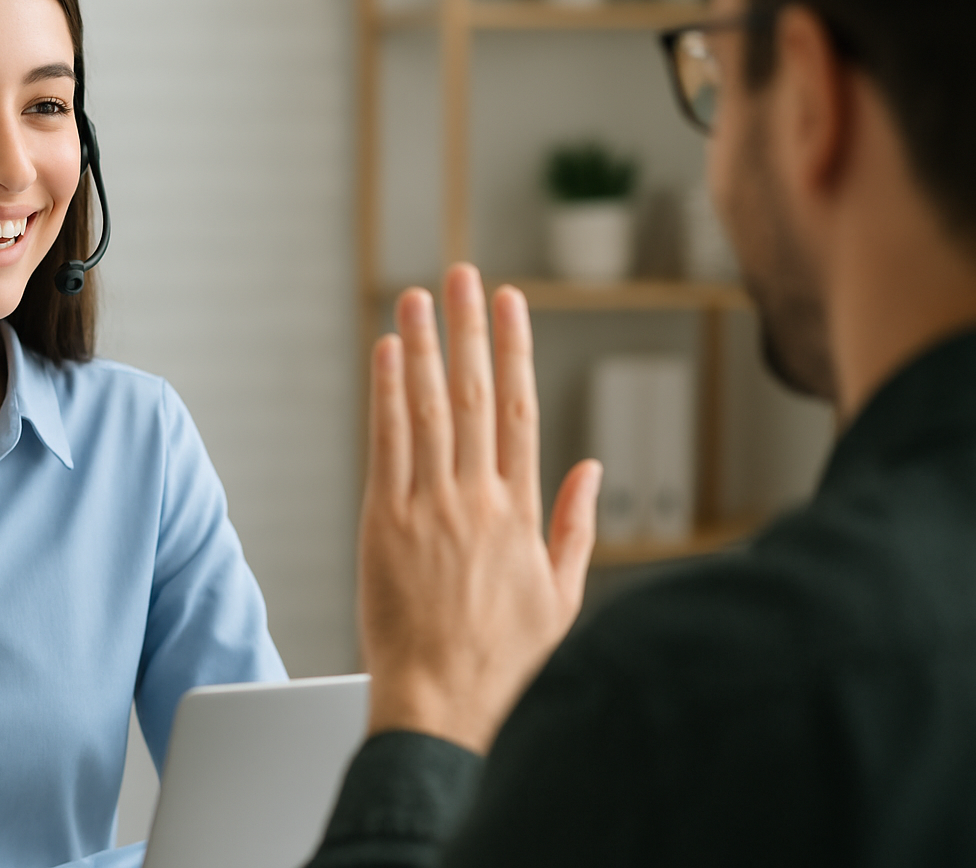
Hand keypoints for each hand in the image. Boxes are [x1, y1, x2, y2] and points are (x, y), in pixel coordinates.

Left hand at [359, 264, 601, 754]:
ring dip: (422, 345)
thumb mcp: (563, 595)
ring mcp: (428, 506)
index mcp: (522, 511)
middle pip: (473, 393)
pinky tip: (385, 352)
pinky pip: (385, 443)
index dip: (514, 349)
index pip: (519, 409)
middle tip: (462, 274)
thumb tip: (592, 467)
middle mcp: (477, 497)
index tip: (511, 304)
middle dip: (468, 327)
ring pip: (426, 407)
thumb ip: (577, 524)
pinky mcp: (383, 521)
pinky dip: (385, 393)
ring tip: (418, 295)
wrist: (440, 702)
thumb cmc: (503, 659)